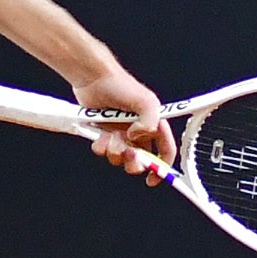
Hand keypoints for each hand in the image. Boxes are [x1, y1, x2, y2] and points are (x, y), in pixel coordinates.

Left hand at [68, 66, 175, 186]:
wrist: (92, 79)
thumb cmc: (119, 84)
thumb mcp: (144, 101)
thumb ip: (150, 120)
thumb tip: (139, 137)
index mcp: (153, 124)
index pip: (165, 149)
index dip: (162, 166)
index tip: (154, 178)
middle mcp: (138, 131)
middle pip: (141, 159)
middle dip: (133, 161)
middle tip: (127, 154)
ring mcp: (121, 134)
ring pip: (120, 157)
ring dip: (114, 151)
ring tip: (110, 137)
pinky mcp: (104, 134)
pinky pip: (104, 152)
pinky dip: (101, 147)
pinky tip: (100, 136)